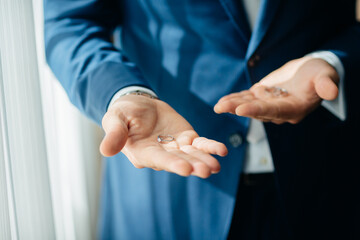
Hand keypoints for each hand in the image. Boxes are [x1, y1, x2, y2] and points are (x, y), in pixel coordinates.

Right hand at [100, 95, 227, 177]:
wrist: (138, 104)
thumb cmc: (123, 113)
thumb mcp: (115, 118)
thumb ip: (114, 133)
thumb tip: (105, 151)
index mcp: (142, 152)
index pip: (158, 160)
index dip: (172, 164)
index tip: (186, 169)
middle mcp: (160, 154)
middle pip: (178, 160)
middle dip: (193, 165)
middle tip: (206, 170)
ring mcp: (175, 148)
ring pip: (191, 155)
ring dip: (204, 159)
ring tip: (216, 165)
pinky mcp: (186, 138)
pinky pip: (200, 144)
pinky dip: (210, 147)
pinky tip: (222, 151)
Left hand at [214, 57, 339, 123]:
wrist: (309, 72)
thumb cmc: (319, 73)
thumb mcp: (325, 75)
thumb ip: (326, 84)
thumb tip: (332, 91)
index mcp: (294, 109)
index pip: (274, 111)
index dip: (258, 110)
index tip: (241, 110)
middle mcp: (279, 111)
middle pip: (257, 111)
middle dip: (239, 109)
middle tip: (222, 108)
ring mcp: (268, 104)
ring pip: (248, 106)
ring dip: (232, 106)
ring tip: (217, 106)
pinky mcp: (261, 97)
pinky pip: (246, 99)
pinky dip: (234, 99)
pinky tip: (221, 102)